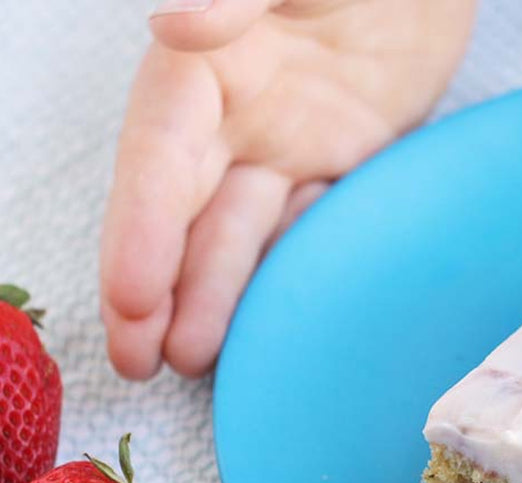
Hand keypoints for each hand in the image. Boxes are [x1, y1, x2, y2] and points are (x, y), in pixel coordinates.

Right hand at [101, 0, 474, 378]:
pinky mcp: (344, 164)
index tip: (128, 298)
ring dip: (212, 297)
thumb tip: (175, 26)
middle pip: (185, 212)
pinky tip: (266, 324)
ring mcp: (292, 145)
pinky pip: (308, 231)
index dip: (138, 231)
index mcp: (207, 66)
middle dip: (155, 289)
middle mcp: (239, 116)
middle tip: (137, 361)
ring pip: (242, 236)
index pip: (158, 158)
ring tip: (189, 361)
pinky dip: (284, 276)